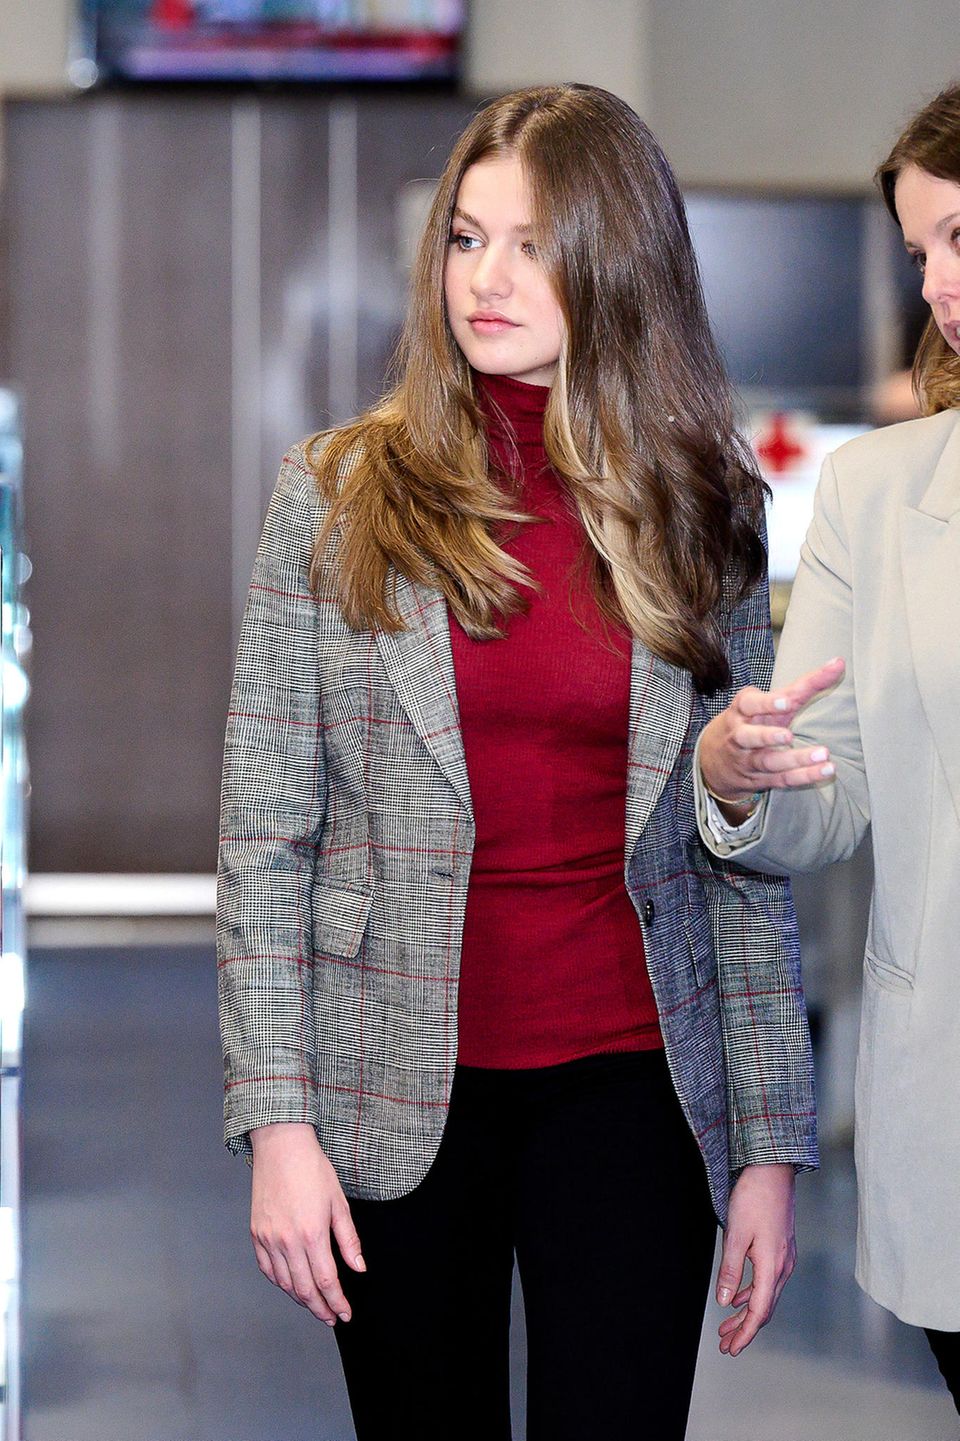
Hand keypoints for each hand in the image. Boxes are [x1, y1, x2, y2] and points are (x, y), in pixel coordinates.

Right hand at [249, 1122, 364, 1325]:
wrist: (281, 1147)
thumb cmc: (313, 1169)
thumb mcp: (339, 1202)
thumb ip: (348, 1240)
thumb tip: (358, 1268)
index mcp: (312, 1234)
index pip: (326, 1282)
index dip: (337, 1302)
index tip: (345, 1314)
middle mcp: (287, 1241)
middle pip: (304, 1290)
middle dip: (320, 1309)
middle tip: (332, 1317)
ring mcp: (269, 1239)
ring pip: (284, 1284)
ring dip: (301, 1299)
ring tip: (315, 1304)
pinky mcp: (256, 1234)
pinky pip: (267, 1269)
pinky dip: (280, 1283)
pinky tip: (291, 1285)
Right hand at [699, 657, 845, 810]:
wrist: (717, 760)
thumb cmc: (753, 720)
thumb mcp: (771, 702)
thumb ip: (804, 685)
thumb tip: (839, 662)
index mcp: (741, 711)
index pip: (749, 704)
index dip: (765, 704)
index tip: (786, 702)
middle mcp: (740, 736)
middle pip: (749, 736)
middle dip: (767, 736)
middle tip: (788, 736)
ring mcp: (749, 760)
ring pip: (768, 761)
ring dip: (794, 759)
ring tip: (822, 753)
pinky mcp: (761, 779)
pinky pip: (783, 778)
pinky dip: (804, 776)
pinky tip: (825, 770)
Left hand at [715, 1163, 795, 1354]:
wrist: (773, 1170)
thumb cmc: (754, 1198)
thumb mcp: (736, 1234)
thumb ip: (730, 1270)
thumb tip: (725, 1302)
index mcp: (772, 1267)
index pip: (759, 1312)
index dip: (745, 1333)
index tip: (731, 1349)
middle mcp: (783, 1267)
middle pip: (764, 1308)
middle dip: (744, 1329)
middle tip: (725, 1346)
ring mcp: (784, 1258)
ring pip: (766, 1296)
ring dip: (746, 1313)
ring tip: (727, 1327)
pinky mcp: (780, 1249)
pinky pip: (767, 1281)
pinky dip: (752, 1295)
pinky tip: (739, 1298)